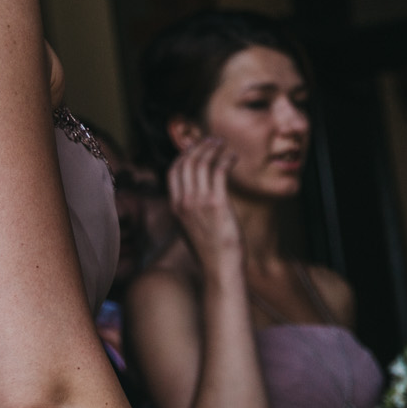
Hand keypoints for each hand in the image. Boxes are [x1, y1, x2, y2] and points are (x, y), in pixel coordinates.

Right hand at [166, 138, 242, 278]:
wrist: (220, 267)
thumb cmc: (211, 250)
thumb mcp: (192, 227)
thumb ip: (191, 209)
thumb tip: (198, 194)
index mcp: (175, 206)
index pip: (173, 171)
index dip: (184, 155)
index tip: (197, 148)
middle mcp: (183, 201)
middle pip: (186, 162)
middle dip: (200, 146)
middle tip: (214, 140)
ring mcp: (199, 202)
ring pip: (202, 162)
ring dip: (214, 148)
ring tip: (224, 145)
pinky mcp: (217, 203)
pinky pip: (219, 170)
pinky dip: (226, 159)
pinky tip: (233, 157)